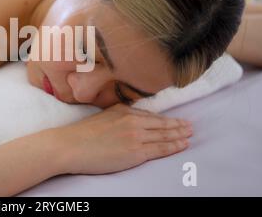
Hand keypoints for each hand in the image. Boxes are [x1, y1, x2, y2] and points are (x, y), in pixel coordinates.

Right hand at [54, 104, 192, 174]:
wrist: (70, 146)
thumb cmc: (81, 134)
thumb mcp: (102, 116)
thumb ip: (118, 115)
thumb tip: (129, 117)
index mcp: (123, 111)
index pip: (150, 115)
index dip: (165, 119)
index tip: (175, 120)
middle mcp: (132, 120)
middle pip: (161, 123)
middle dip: (178, 125)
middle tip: (190, 126)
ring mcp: (135, 135)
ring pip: (164, 135)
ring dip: (179, 134)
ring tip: (190, 134)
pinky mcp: (136, 151)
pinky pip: (160, 148)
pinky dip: (174, 146)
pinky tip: (183, 144)